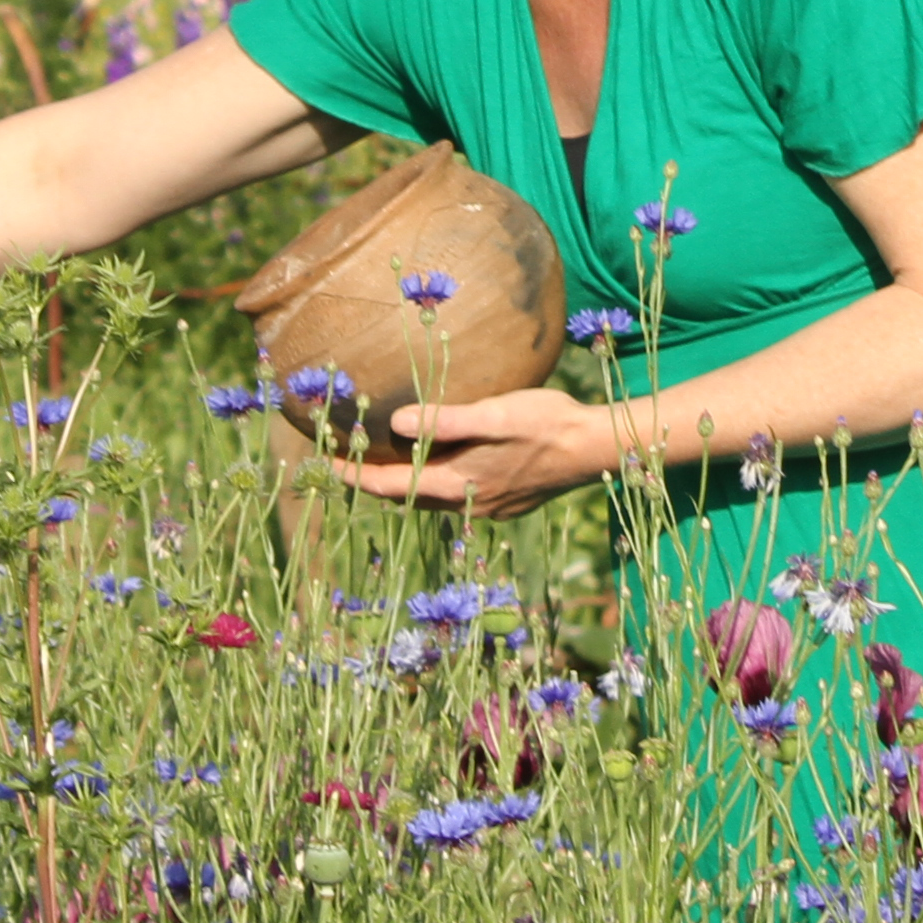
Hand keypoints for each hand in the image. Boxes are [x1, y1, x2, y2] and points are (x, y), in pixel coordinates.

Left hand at [325, 389, 633, 518]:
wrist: (596, 449)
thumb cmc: (547, 424)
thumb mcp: (495, 415)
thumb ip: (446, 421)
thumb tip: (396, 425)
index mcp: (457, 485)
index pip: (390, 486)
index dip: (355, 476)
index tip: (326, 466)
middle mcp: (467, 503)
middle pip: (406, 498)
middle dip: (374, 483)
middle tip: (347, 464)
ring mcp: (489, 507)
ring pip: (431, 500)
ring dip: (405, 485)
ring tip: (386, 464)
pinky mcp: (507, 501)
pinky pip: (457, 496)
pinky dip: (435, 483)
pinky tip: (442, 465)